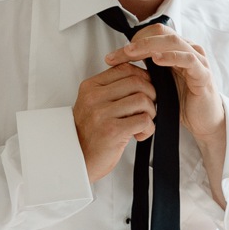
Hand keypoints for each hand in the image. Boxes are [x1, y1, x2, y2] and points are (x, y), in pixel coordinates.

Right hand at [73, 63, 156, 181]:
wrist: (77, 160)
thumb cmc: (89, 134)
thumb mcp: (94, 104)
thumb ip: (112, 90)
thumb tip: (143, 78)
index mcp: (90, 87)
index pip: (124, 69)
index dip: (143, 76)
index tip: (147, 88)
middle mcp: (94, 98)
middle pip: (137, 82)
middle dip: (151, 94)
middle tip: (149, 108)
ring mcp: (102, 114)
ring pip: (143, 100)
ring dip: (151, 112)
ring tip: (144, 122)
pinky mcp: (112, 131)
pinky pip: (143, 120)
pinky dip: (149, 128)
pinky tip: (140, 134)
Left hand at [105, 23, 227, 206]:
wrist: (204, 122)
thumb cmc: (182, 103)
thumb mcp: (158, 85)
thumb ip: (144, 73)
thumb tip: (117, 67)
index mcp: (176, 50)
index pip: (152, 36)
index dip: (131, 43)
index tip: (111, 58)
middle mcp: (188, 50)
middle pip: (161, 34)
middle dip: (137, 42)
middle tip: (119, 53)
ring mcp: (197, 60)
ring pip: (173, 42)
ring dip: (150, 46)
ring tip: (132, 52)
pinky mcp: (203, 74)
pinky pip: (188, 59)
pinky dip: (171, 56)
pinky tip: (156, 59)